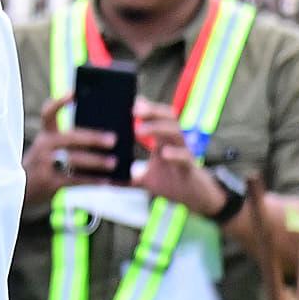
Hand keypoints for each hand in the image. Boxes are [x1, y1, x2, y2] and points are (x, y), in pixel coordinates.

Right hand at [26, 92, 121, 190]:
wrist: (20, 191)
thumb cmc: (44, 167)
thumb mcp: (51, 150)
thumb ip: (71, 143)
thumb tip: (106, 138)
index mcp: (46, 135)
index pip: (49, 113)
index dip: (59, 102)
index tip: (73, 93)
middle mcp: (43, 146)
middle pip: (70, 137)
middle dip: (92, 138)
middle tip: (113, 140)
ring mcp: (44, 164)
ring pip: (74, 159)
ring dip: (96, 161)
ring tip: (113, 163)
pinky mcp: (48, 182)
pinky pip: (75, 180)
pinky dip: (93, 180)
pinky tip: (107, 181)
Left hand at [124, 100, 231, 216]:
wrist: (194, 199)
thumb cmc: (170, 183)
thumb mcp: (143, 178)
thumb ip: (126, 175)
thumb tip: (104, 178)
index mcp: (162, 141)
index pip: (156, 117)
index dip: (145, 107)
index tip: (128, 100)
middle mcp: (173, 143)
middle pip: (167, 118)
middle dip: (152, 111)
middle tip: (133, 109)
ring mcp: (182, 153)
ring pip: (176, 133)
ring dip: (158, 128)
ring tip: (139, 130)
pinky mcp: (189, 168)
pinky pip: (185, 157)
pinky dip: (175, 154)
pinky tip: (164, 153)